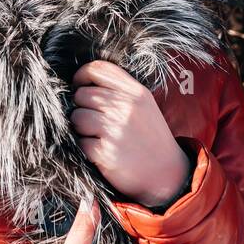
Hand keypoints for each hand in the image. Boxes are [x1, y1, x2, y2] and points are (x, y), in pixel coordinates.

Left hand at [70, 59, 190, 208]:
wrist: (167, 175)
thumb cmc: (150, 139)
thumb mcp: (144, 106)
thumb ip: (119, 90)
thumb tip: (82, 84)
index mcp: (136, 92)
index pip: (98, 68)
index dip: (81, 75)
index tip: (79, 87)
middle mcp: (126, 107)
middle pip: (82, 94)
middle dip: (81, 107)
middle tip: (94, 121)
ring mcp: (115, 129)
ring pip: (77, 117)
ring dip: (81, 128)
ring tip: (98, 137)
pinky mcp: (105, 152)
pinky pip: (80, 142)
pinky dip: (86, 148)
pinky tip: (101, 152)